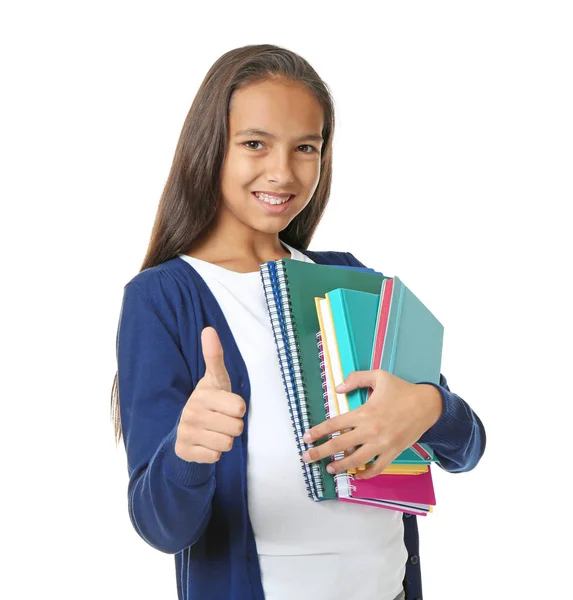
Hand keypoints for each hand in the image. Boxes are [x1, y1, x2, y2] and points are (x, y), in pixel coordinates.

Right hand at [175, 327, 245, 462]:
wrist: (187, 429)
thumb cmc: (210, 401)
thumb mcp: (216, 379)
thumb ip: (214, 356)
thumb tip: (209, 329)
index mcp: (203, 394)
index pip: (240, 408)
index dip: (238, 409)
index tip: (227, 404)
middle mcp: (192, 412)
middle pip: (236, 428)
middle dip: (233, 427)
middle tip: (221, 420)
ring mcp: (186, 432)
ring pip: (227, 444)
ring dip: (225, 440)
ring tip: (214, 431)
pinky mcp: (184, 450)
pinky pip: (215, 457)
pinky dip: (214, 453)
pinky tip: (206, 443)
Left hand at [301, 370, 442, 478]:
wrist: (428, 405)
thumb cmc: (402, 390)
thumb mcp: (379, 376)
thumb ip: (356, 379)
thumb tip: (337, 388)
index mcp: (364, 413)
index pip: (334, 425)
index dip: (318, 432)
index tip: (306, 438)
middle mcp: (370, 431)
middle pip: (339, 446)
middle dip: (319, 453)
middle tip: (306, 458)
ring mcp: (382, 444)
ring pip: (356, 461)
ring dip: (340, 466)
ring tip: (329, 469)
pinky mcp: (393, 452)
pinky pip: (377, 468)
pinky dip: (365, 474)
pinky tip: (356, 475)